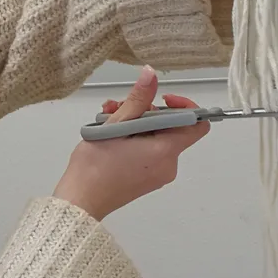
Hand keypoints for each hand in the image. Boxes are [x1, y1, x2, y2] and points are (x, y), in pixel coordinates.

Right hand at [53, 65, 209, 220]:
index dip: (184, 105)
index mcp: (165, 152)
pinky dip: (135, 138)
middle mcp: (168, 165)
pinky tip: (112, 134)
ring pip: (158, 137)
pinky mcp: (148, 179)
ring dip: (136, 123)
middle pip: (172, 128)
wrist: (81, 202)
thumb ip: (137, 99)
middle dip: (146, 111)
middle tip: (119, 107)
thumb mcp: (115, 126)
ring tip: (108, 119)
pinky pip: (150, 151)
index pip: (196, 124)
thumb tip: (151, 74)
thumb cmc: (94, 168)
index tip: (161, 99)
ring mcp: (159, 174)